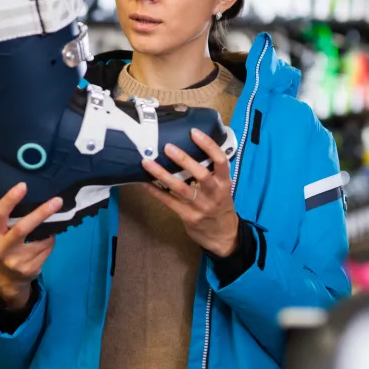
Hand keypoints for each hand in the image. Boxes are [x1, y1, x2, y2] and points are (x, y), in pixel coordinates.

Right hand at [0, 183, 63, 309]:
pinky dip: (50, 242)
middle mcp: (1, 248)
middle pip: (22, 228)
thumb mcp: (0, 234)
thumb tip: (38, 201)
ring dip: (49, 232)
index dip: (10, 199)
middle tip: (57, 201)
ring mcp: (16, 261)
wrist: (7, 278)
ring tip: (45, 231)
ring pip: (41, 239)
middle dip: (41, 213)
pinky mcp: (29, 269)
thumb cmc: (6, 246)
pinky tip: (44, 244)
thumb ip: (10, 220)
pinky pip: (47, 248)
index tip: (23, 185)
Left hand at [141, 128, 239, 256]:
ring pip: (181, 188)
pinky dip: (155, 191)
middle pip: (200, 174)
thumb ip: (211, 172)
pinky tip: (144, 182)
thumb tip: (190, 148)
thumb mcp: (223, 188)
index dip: (208, 145)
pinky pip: (169, 201)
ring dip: (162, 174)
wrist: (223, 236)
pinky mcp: (188, 216)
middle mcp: (214, 193)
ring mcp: (200, 206)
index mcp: (224, 182)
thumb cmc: (220, 206)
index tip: (194, 132)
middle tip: (168, 146)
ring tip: (147, 162)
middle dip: (184, 160)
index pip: (220, 161)